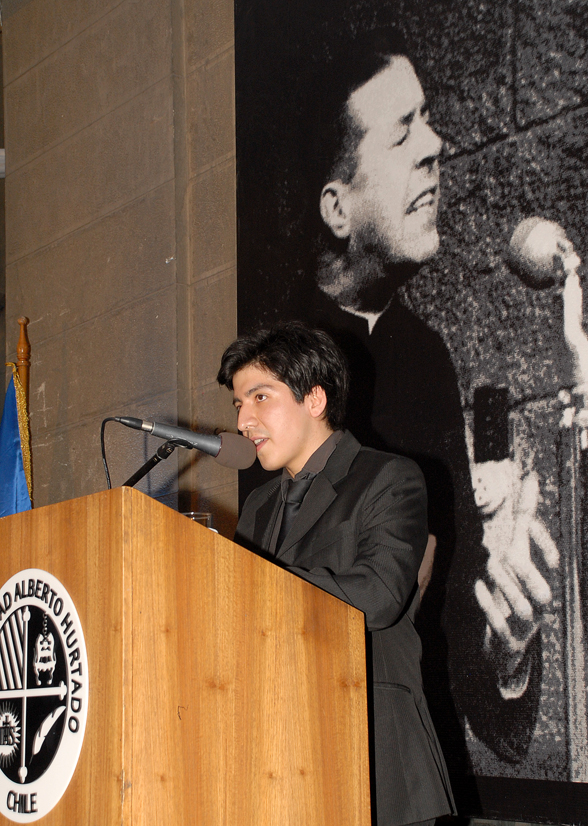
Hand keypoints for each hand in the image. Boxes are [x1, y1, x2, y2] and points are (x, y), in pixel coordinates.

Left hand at [471, 460, 558, 681]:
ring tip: (489, 565)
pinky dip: (490, 606)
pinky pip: (502, 627)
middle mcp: (541, 606)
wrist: (507, 642)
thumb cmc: (515, 585)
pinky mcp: (510, 642)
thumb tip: (531, 478)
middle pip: (543, 591)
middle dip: (524, 571)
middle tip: (502, 553)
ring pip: (523, 610)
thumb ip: (525, 519)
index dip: (543, 543)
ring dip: (505, 586)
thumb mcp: (519, 551)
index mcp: (546, 582)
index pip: (553, 564)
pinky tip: (477, 586)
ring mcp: (527, 626)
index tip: (527, 523)